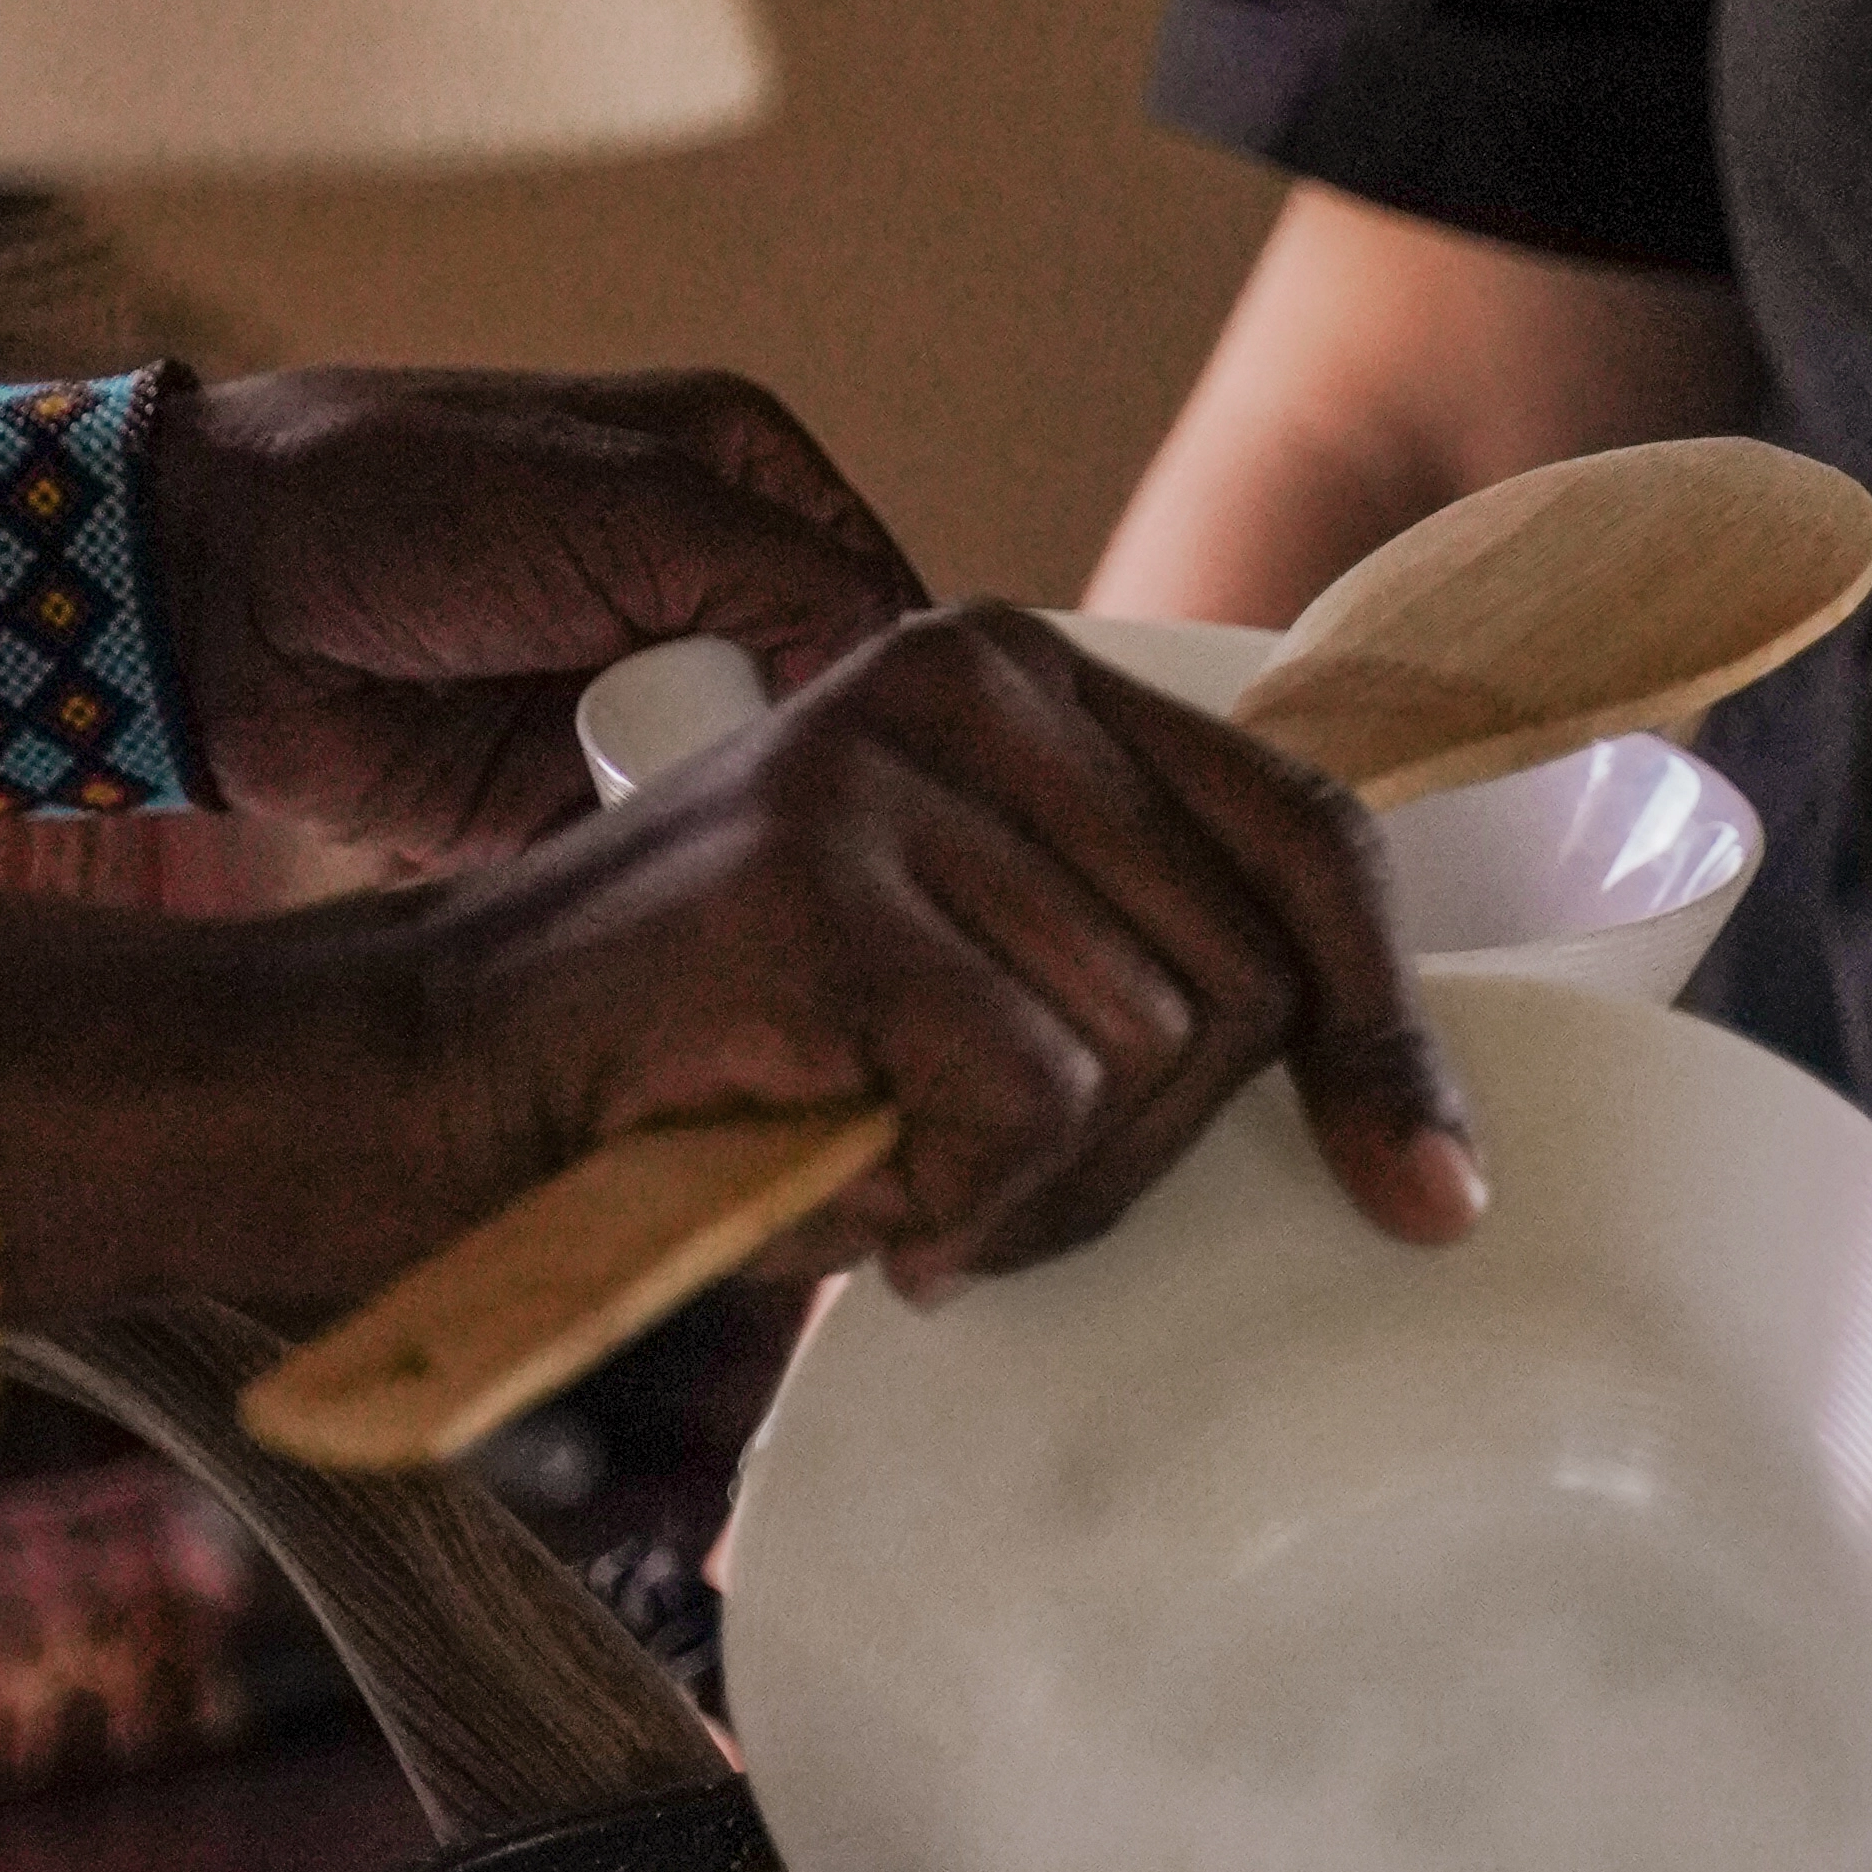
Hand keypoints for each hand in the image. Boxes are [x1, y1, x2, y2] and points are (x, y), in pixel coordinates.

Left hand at [155, 364, 920, 862]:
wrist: (208, 595)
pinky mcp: (559, 799)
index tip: (893, 771)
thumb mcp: (626, 501)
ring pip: (747, 801)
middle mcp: (700, 590)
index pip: (882, 600)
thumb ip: (785, 578)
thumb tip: (887, 685)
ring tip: (714, 869)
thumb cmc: (404, 500)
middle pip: (828, 718)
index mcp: (738, 478)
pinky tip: (654, 905)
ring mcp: (628, 700)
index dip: (893, 691)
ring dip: (729, 838)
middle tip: (792, 835)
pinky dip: (649, 885)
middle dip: (811, 779)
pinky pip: (650, 859)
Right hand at [392, 597, 1481, 1282]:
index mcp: (1021, 675)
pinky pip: (1031, 1097)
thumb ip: (1120, 961)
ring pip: (1149, 1047)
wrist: (441, 1084)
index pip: (1301, 832)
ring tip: (886, 1177)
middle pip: (1248, 968)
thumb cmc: (716, 1073)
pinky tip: (846, 1188)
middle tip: (986, 1203)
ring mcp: (897, 761)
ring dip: (1037, 1185)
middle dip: (1150, 1147)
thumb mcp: (961, 982)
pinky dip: (959, 1199)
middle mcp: (971, 668)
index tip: (1430, 1188)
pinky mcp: (833, 874)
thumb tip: (1393, 1119)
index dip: (1388, 1023)